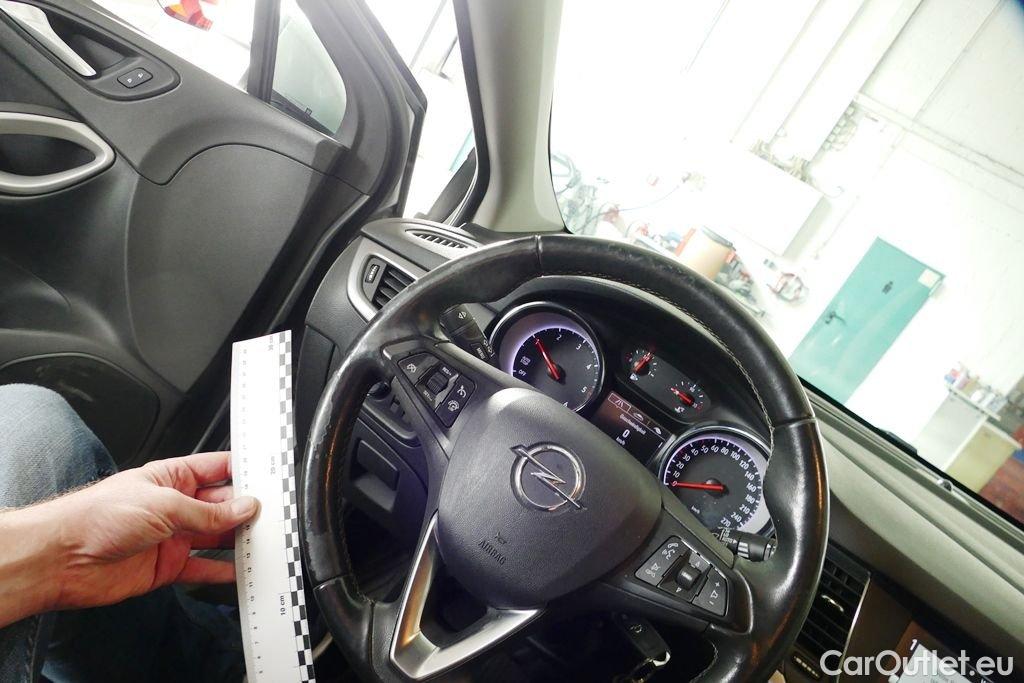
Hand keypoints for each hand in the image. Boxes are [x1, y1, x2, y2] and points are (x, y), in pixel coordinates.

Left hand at [44, 451, 257, 610]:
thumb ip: (208, 510)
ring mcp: (173, 536)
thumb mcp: (163, 504)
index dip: (245, 472)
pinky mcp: (167, 566)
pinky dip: (222, 571)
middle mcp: (176, 505)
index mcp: (173, 477)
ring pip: (217, 537)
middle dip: (248, 509)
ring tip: (264, 543)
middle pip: (223, 504)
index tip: (272, 479)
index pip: (219, 468)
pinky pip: (202, 568)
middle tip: (274, 516)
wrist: (62, 558)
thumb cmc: (98, 516)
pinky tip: (239, 571)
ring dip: (239, 540)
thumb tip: (243, 507)